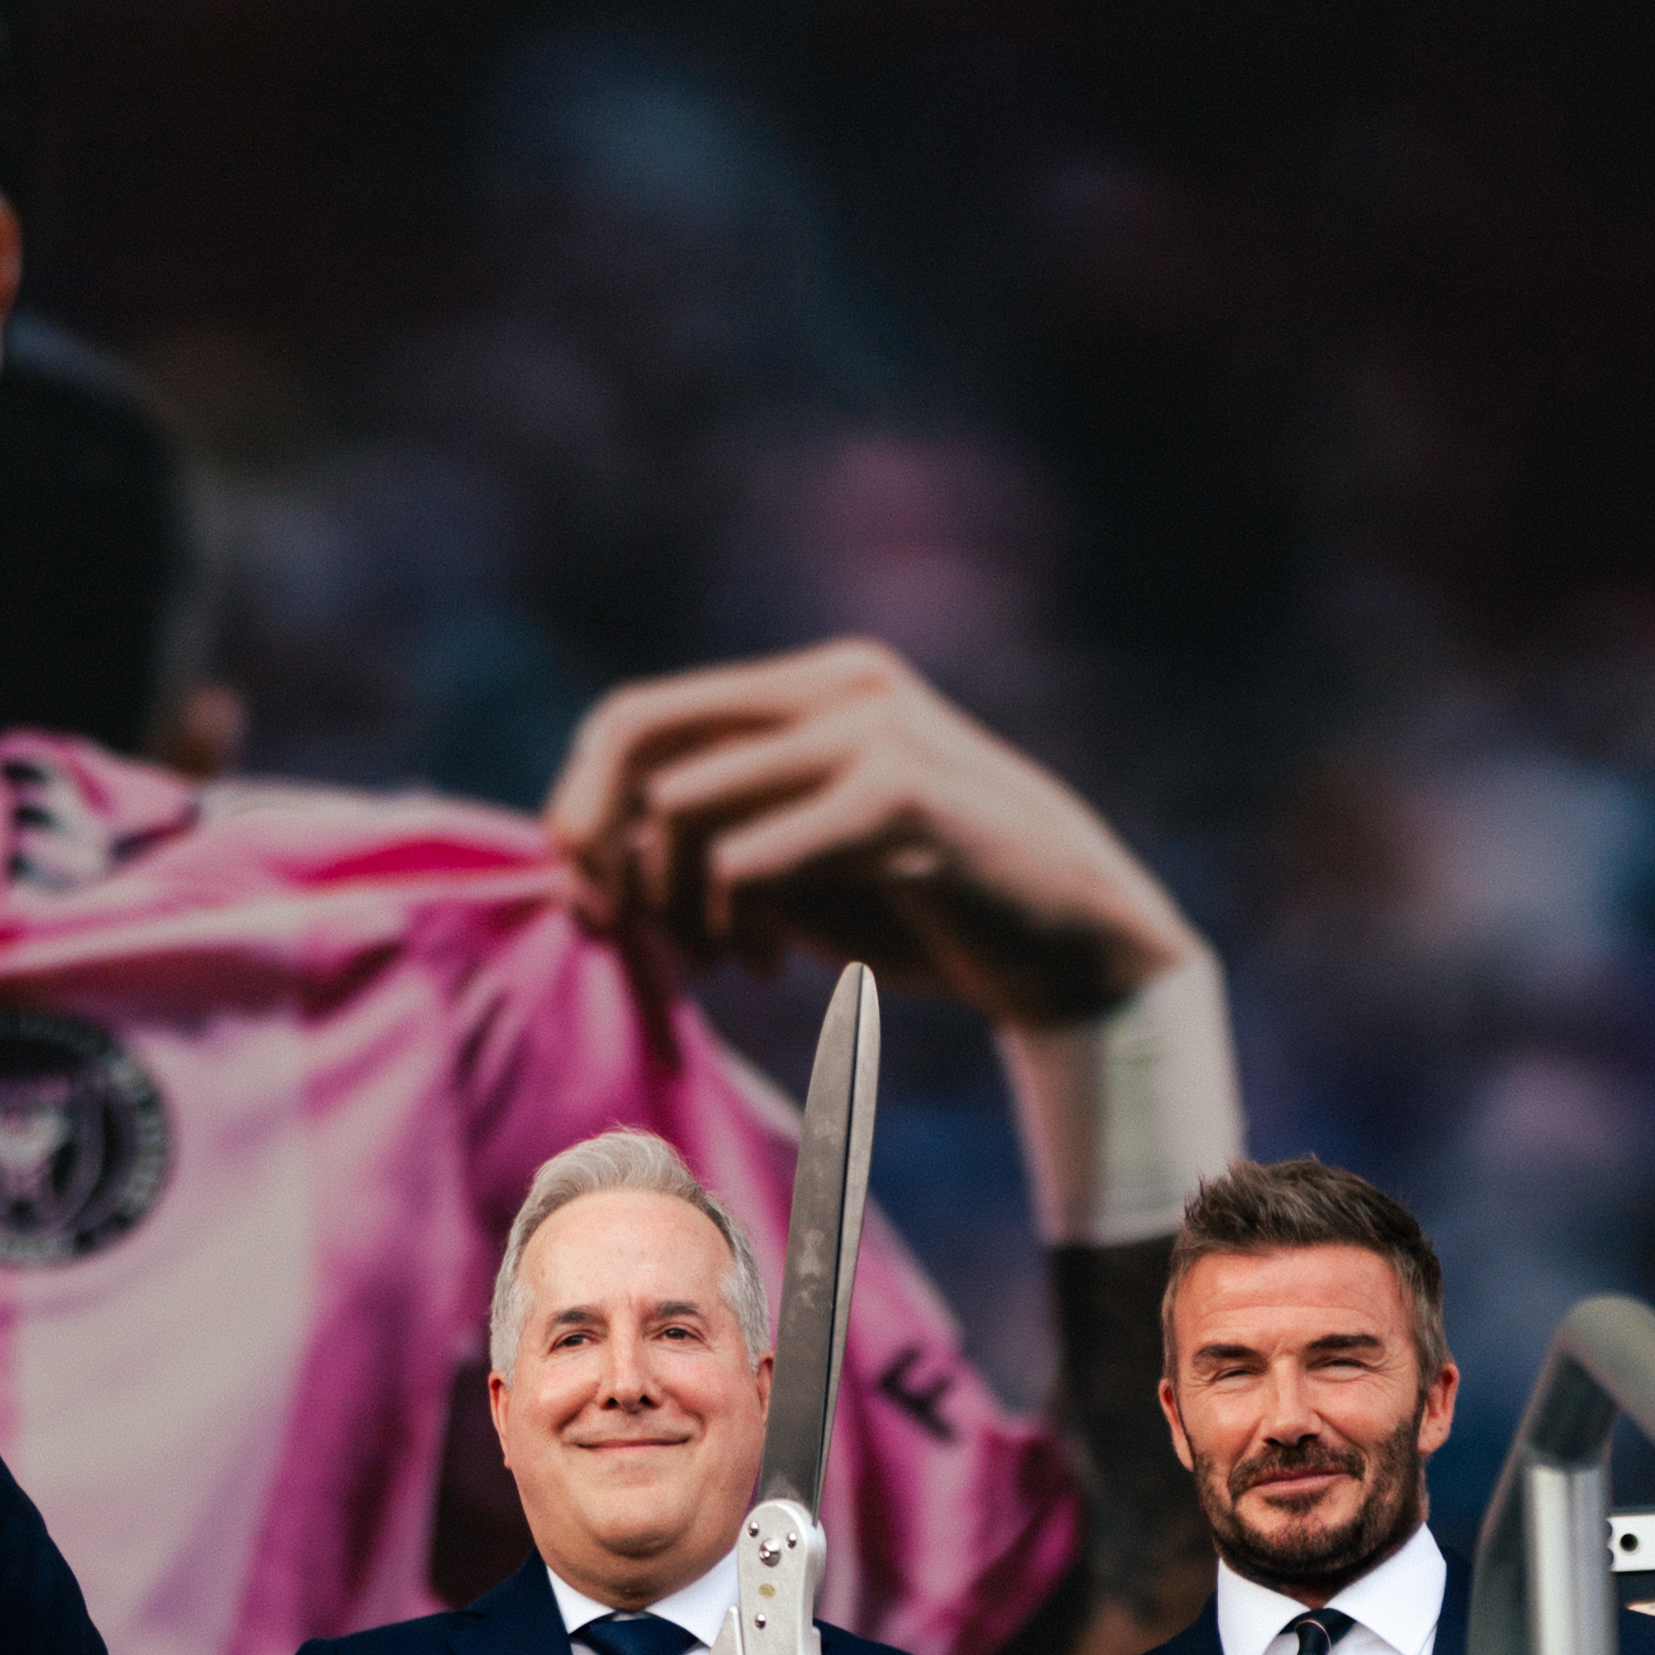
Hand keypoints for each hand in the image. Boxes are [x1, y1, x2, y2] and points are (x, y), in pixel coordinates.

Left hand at [544, 638, 1203, 1025]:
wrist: (1072, 949)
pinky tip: (773, 967)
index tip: (589, 898)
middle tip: (614, 929)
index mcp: (813, 687)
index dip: (582, 804)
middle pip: (638, 739)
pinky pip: (746, 859)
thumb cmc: (930, 909)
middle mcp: (838, 687)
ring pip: (683, 806)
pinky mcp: (897, 798)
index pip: (639, 715)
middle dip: (599, 845)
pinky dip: (732, 923)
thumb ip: (719, 835)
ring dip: (676, 904)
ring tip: (729, 960)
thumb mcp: (807, 861)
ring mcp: (871, 732)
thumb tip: (581, 854)